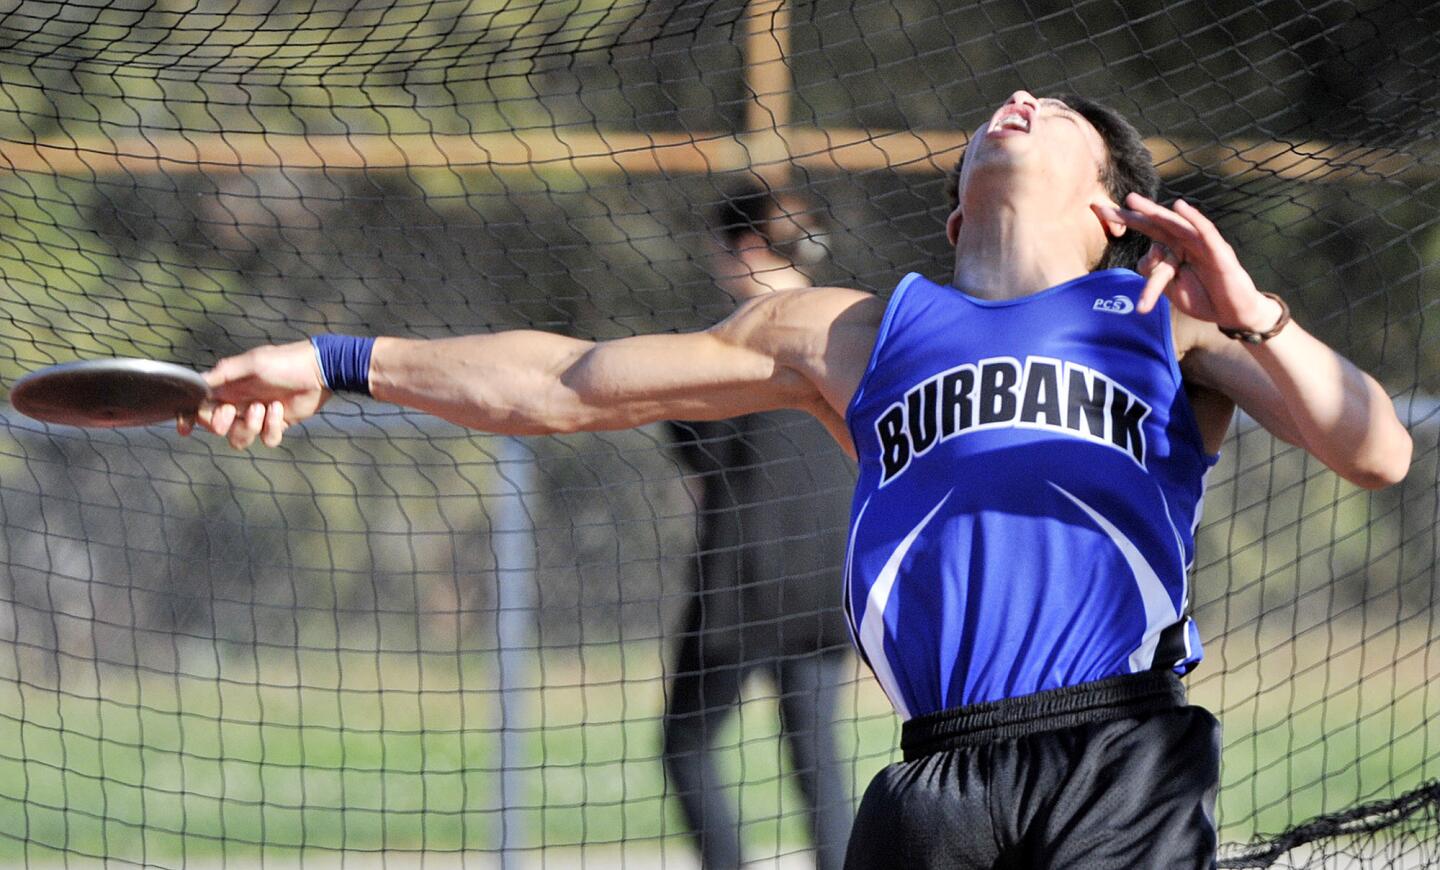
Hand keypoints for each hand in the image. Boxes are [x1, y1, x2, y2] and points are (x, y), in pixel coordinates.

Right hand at [178, 340, 330, 448]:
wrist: (318, 370)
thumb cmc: (284, 361)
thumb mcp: (251, 363)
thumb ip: (223, 374)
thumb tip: (197, 383)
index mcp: (228, 387)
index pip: (201, 406)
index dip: (189, 419)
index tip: (185, 429)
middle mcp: (239, 402)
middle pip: (216, 427)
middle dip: (221, 423)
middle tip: (232, 411)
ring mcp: (257, 415)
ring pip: (239, 438)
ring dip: (248, 427)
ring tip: (264, 407)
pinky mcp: (276, 424)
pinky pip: (267, 439)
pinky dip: (271, 428)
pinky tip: (279, 410)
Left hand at [1095, 194, 1282, 330]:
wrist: (1233, 313)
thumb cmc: (1203, 297)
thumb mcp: (1171, 288)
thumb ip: (1155, 274)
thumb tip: (1142, 259)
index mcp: (1174, 248)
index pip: (1148, 230)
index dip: (1126, 220)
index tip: (1100, 211)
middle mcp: (1187, 241)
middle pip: (1159, 223)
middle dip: (1135, 212)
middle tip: (1108, 202)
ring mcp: (1203, 245)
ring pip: (1176, 225)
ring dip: (1156, 212)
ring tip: (1135, 202)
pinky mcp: (1219, 252)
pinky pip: (1206, 233)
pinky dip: (1194, 219)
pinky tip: (1180, 207)